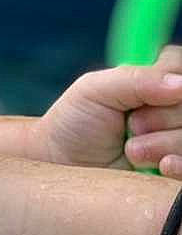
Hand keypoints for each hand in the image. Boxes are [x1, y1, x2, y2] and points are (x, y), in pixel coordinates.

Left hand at [37, 46, 181, 172]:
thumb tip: (181, 83)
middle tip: (132, 126)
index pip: (179, 67)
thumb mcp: (94, 90)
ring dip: (162, 144)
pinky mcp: (177, 165)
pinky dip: (179, 166)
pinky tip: (161, 167)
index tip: (145, 97)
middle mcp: (172, 105)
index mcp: (155, 77)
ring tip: (131, 151)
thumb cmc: (75, 122)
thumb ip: (136, 79)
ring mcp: (176, 138)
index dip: (170, 81)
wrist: (64, 167)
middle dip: (161, 117)